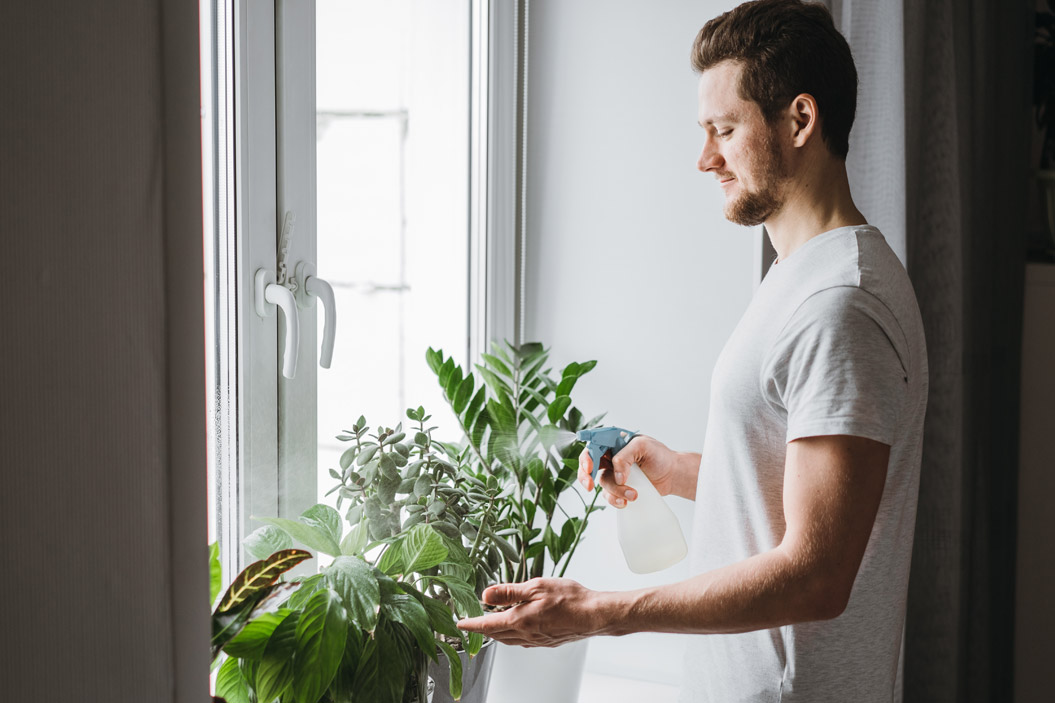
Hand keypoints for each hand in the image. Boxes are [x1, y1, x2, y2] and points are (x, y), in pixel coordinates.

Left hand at [456, 578, 604, 646]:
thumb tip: (486, 595)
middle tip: (472, 624)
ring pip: (510, 640)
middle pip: (497, 635)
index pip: (488, 625)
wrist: (594, 615)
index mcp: (520, 620)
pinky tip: (516, 630)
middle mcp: (526, 634)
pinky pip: (523, 642)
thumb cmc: (569, 599)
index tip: (460, 624)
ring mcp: (537, 640)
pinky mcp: (548, 642)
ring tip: (490, 627)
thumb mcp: (536, 586)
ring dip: (497, 635)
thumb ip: (509, 592)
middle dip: (482, 630)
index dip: (472, 624)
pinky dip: (513, 637)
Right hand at [577, 434, 681, 506]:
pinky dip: (615, 500)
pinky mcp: (619, 487)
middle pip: (588, 464)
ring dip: (615, 490)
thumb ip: (626, 455)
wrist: (672, 474)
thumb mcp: (643, 446)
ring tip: (634, 494)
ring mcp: (614, 472)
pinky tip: (627, 501)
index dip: (587, 456)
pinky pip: (609, 495)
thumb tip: (616, 474)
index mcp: (614, 442)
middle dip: (586, 476)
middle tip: (589, 486)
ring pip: (601, 482)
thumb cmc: (659, 456)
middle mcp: (611, 456)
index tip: (590, 467)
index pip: (593, 445)